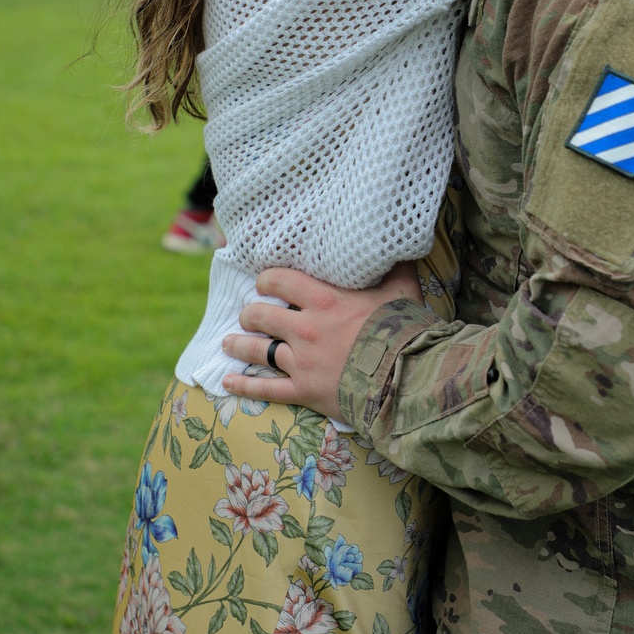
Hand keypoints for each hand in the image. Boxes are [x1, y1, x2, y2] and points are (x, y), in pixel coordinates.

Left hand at [221, 262, 424, 413]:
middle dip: (250, 314)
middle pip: (260, 315)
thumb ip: (394, 266)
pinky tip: (227, 382)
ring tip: (228, 342)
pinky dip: (244, 386)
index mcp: (324, 300)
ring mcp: (301, 362)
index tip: (264, 282)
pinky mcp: (304, 391)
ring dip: (239, 344)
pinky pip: (266, 389)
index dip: (266, 280)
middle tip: (249, 314)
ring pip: (258, 350)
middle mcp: (305, 329)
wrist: (406, 378)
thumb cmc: (404, 330)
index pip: (280, 281)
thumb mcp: (402, 289)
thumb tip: (399, 242)